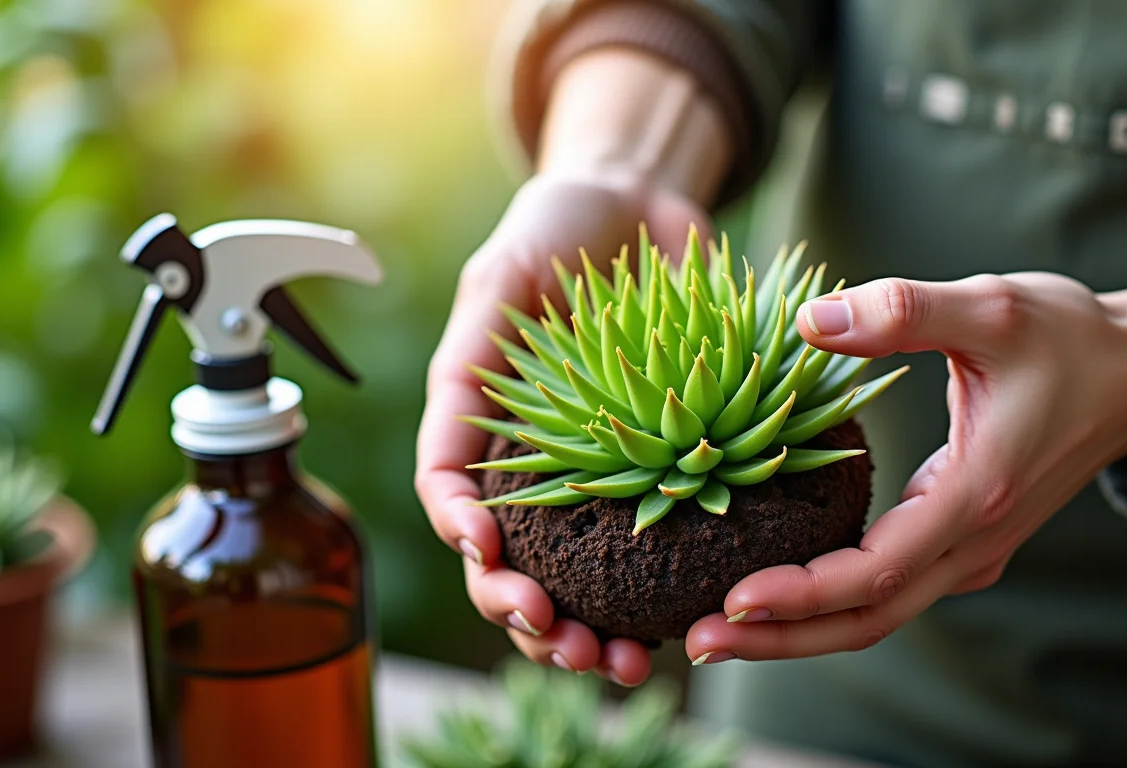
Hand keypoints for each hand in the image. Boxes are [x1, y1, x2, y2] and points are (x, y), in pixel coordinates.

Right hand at [416, 172, 709, 683]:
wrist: (644, 204)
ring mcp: (596, 470)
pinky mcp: (657, 467)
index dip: (463, 535)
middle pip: (512, 558)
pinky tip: (674, 628)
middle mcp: (532, 458)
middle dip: (528, 613)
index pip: (452, 494)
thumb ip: (472, 354)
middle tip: (566, 642)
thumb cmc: (557, 229)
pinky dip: (658, 594)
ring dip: (589, 628)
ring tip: (619, 663)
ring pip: (578, 574)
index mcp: (482, 421)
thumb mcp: (500, 275)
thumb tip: (452, 464)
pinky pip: (654, 542)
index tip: (489, 554)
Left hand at [686, 271, 1126, 663]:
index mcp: (978, 496)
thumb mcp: (992, 307)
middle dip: (782, 638)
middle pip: (868, 618)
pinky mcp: (960, 539)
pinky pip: (887, 589)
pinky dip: (828, 603)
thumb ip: (902, 311)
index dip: (803, 594)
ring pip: (876, 614)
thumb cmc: (1071, 338)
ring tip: (719, 628)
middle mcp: (974, 541)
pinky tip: (775, 588)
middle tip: (699, 638)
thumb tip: (807, 320)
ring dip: (799, 630)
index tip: (734, 598)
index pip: (879, 571)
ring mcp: (969, 549)